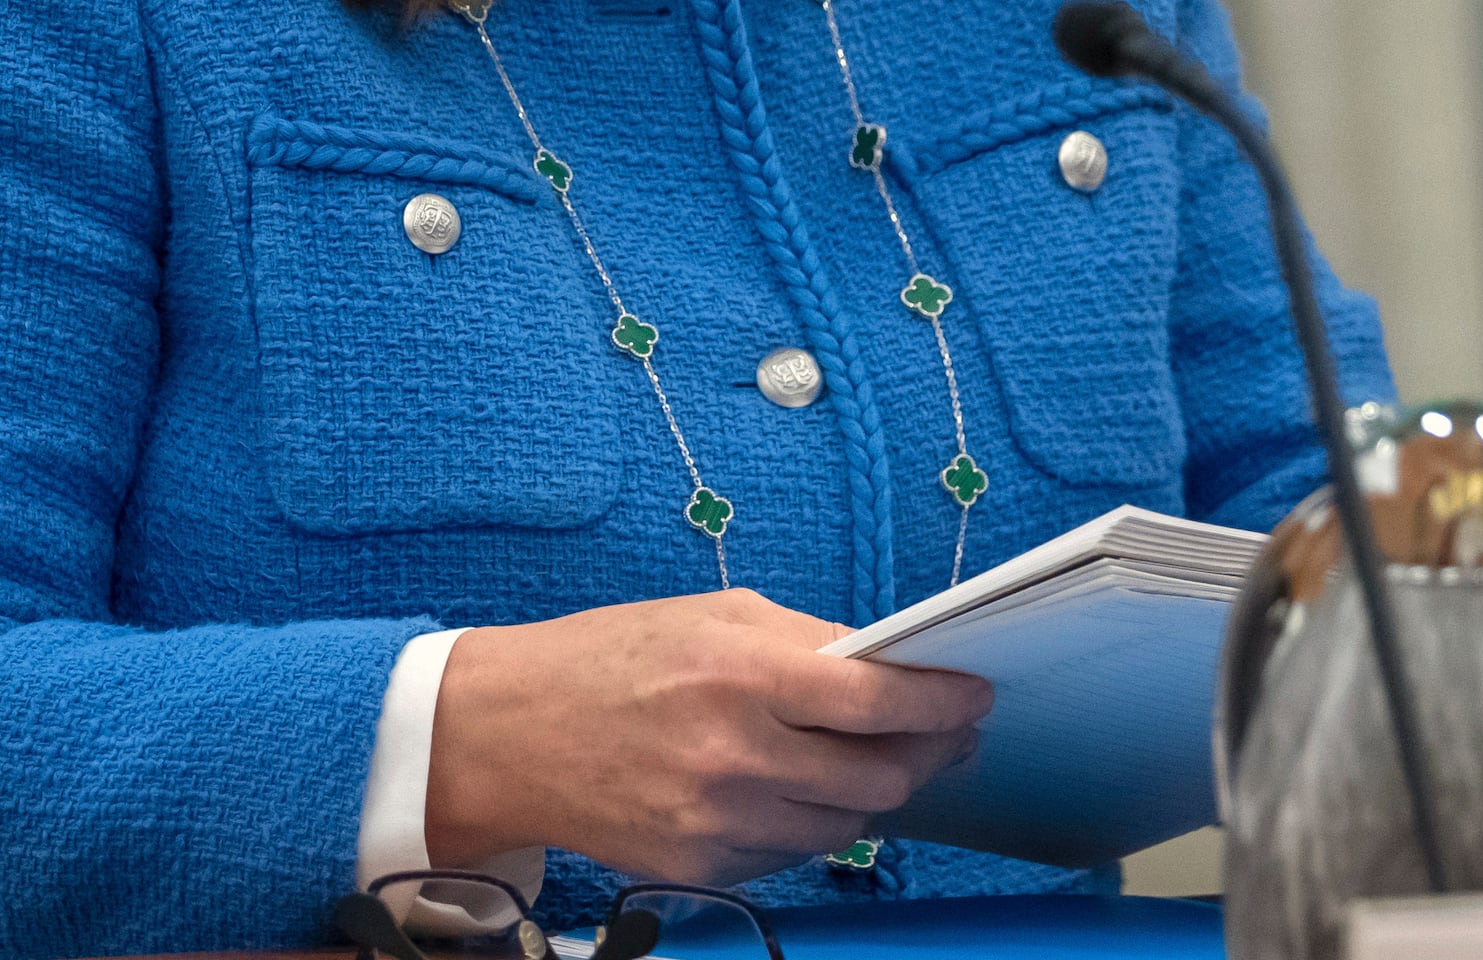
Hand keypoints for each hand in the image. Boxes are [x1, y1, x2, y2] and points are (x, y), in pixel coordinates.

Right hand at [423, 589, 992, 884]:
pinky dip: (809, 822)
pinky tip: (796, 789)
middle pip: (881, 776)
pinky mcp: (700, 865)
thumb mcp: (714, 616)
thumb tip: (884, 668)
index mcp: (743, 673)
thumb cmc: (611, 658)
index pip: (880, 700)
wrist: (510, 732)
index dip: (943, 703)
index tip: (972, 698)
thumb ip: (805, 642)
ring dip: (870, 793)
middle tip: (944, 735)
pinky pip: (792, 853)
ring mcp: (719, 820)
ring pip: (846, 825)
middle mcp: (737, 755)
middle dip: (926, 754)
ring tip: (870, 760)